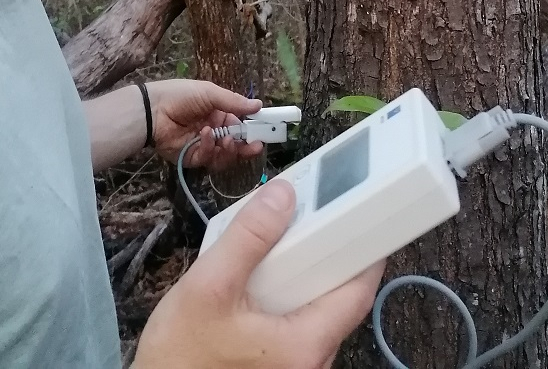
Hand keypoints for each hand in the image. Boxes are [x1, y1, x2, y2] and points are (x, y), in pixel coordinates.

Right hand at [133, 177, 383, 368]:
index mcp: (305, 346)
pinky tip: (261, 277)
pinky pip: (295, 326)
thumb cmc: (181, 357)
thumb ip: (249, 238)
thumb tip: (284, 195)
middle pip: (338, 300)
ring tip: (280, 242)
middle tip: (310, 217)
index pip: (358, 293)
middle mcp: (310, 363)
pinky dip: (287, 297)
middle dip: (327, 256)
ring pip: (314, 312)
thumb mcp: (208, 286)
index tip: (365, 213)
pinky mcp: (276, 368)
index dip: (367, 250)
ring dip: (303, 276)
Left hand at [147, 79, 263, 169]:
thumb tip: (259, 105)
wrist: (153, 111)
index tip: (264, 133)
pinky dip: (210, 148)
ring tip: (228, 140)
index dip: (253, 130)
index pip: (242, 125)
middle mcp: (215, 131)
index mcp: (219, 114)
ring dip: (230, 149)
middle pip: (237, 145)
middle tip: (255, 146)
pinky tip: (205, 135)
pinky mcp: (193, 158)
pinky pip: (209, 159)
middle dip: (246, 146)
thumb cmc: (181, 96)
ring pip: (226, 156)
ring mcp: (205, 146)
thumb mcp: (210, 93)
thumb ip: (234, 102)